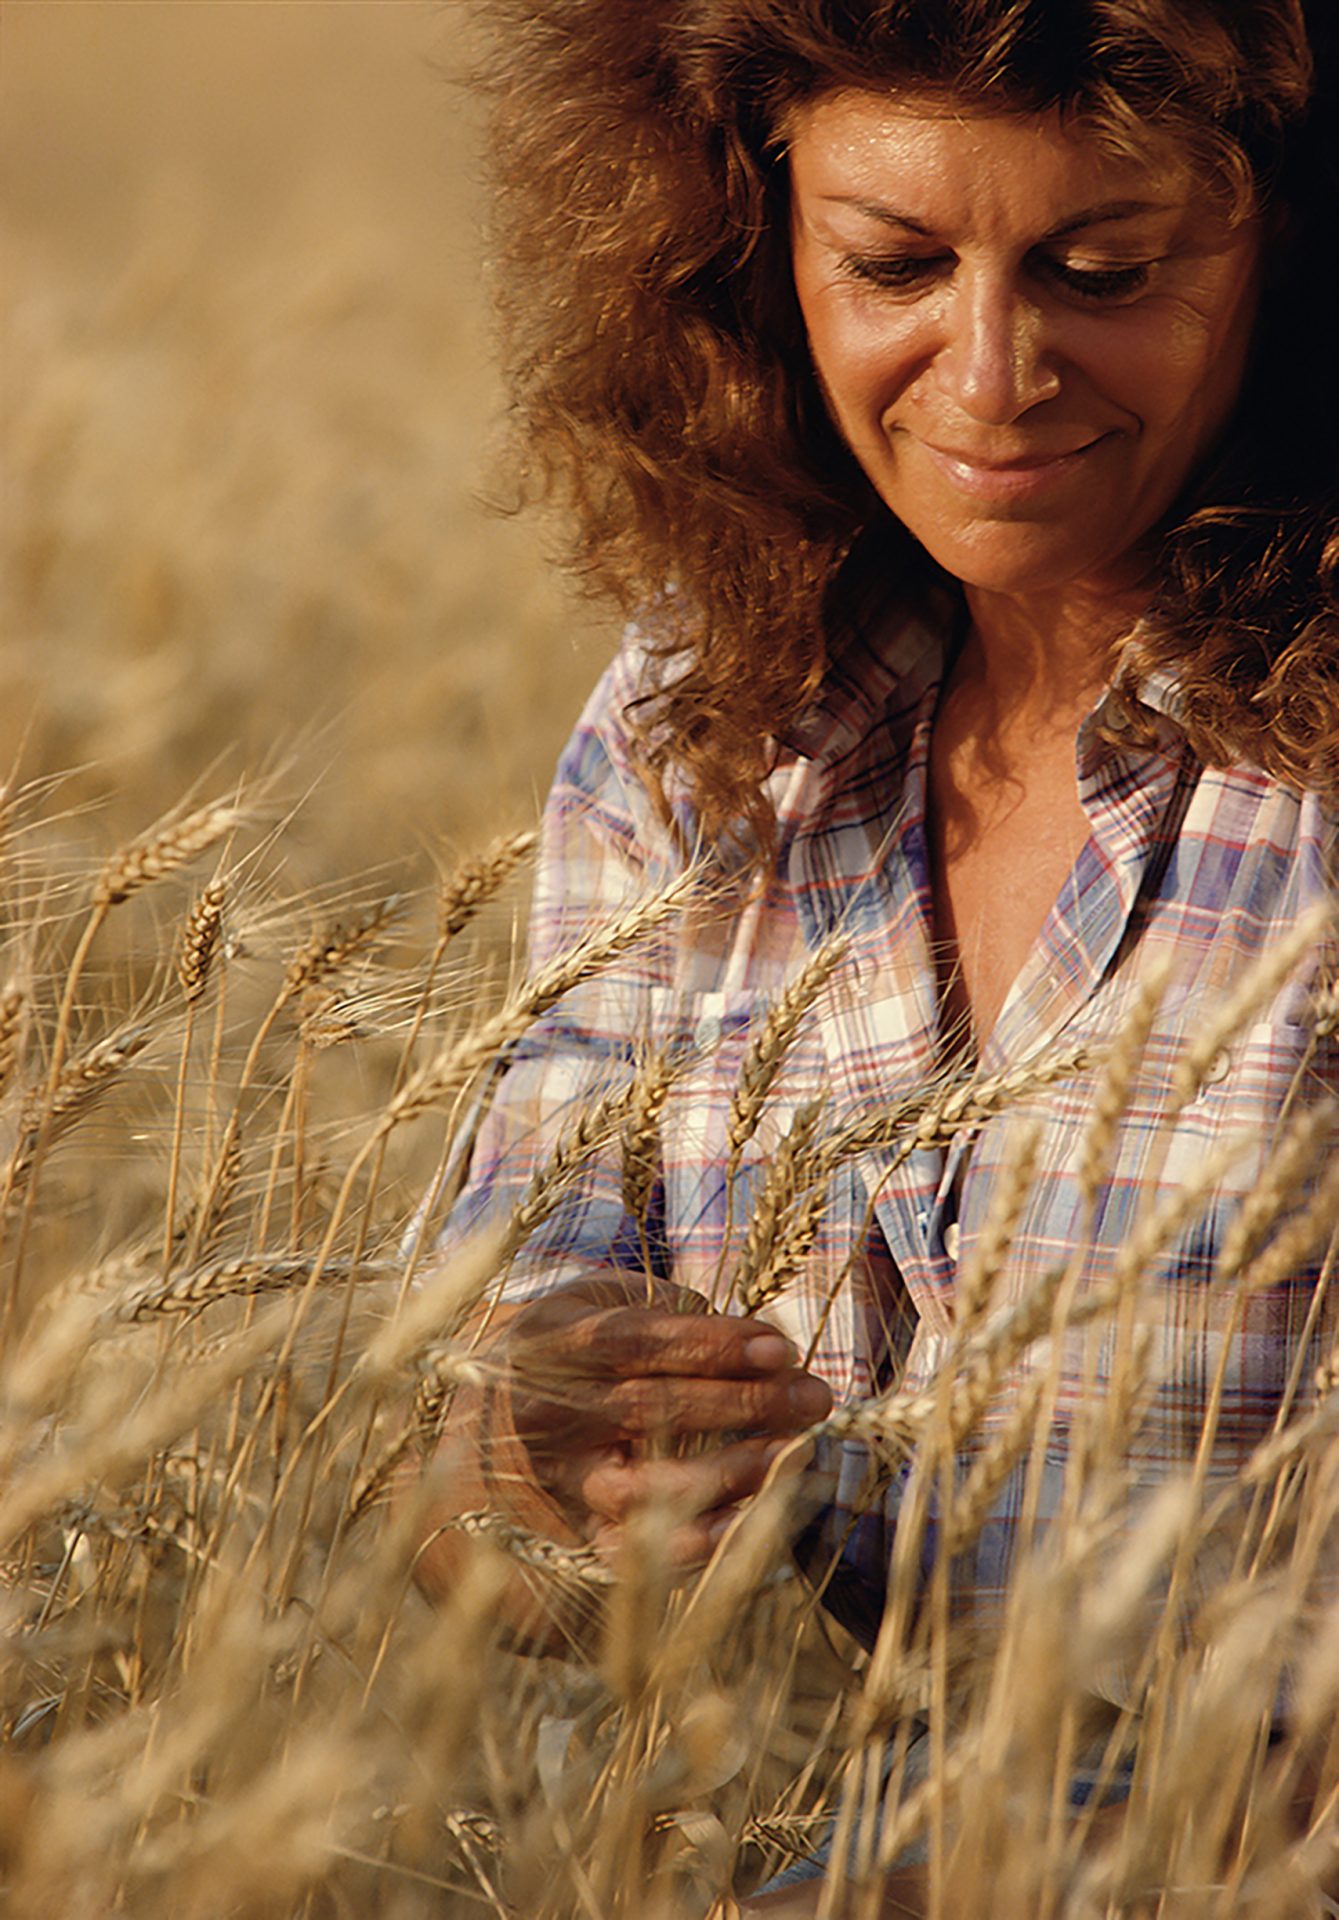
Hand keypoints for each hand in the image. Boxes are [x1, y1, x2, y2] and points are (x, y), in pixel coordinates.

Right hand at [501, 1282, 832, 1567]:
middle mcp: (551, 1413)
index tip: (780, 1349)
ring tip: (794, 1455)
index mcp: (558, 1342)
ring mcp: (560, 1478)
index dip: (713, 1345)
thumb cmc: (573, 1346)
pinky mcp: (572, 1532)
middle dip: (746, 1403)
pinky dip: (692, 1543)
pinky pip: (633, 1551)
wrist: (485, 1418)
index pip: (641, 1342)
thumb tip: (761, 1346)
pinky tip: (748, 1523)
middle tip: (814, 1398)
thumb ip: (671, 1312)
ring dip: (729, 1472)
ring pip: (645, 1486)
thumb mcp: (603, 1302)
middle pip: (655, 1409)